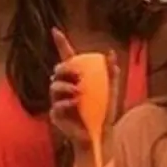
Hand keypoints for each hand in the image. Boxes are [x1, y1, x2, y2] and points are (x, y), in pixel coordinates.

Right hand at [49, 28, 119, 160]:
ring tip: (78, 91)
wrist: (101, 136)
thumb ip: (111, 74)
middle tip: (77, 73)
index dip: (61, 44)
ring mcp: (58, 101)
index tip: (56, 31)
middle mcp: (65, 88)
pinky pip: (56, 105)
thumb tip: (112, 54)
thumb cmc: (104, 114)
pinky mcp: (57, 115)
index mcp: (76, 79)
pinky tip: (75, 103)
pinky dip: (66, 103)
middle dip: (65, 69)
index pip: (66, 58)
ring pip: (54, 86)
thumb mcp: (110, 93)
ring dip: (65, 86)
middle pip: (58, 71)